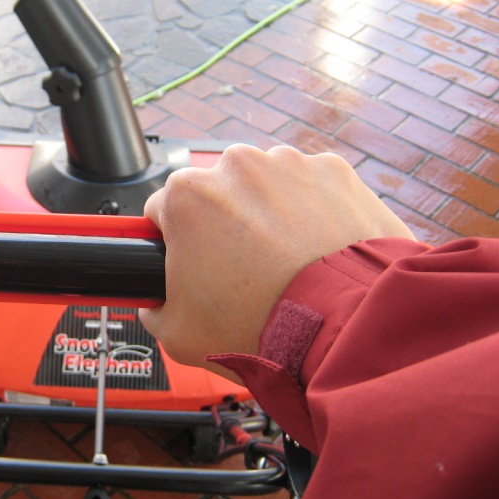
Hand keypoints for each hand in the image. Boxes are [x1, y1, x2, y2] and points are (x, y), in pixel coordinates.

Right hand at [140, 144, 414, 379]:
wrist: (343, 329)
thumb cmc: (263, 328)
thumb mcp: (177, 334)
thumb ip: (155, 307)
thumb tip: (157, 302)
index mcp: (187, 195)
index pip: (161, 210)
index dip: (172, 244)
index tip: (189, 265)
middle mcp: (237, 166)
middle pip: (217, 194)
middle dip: (224, 227)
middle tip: (241, 276)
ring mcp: (290, 164)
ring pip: (266, 188)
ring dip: (269, 217)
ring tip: (286, 268)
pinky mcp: (336, 173)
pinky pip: (313, 190)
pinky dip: (314, 215)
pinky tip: (318, 255)